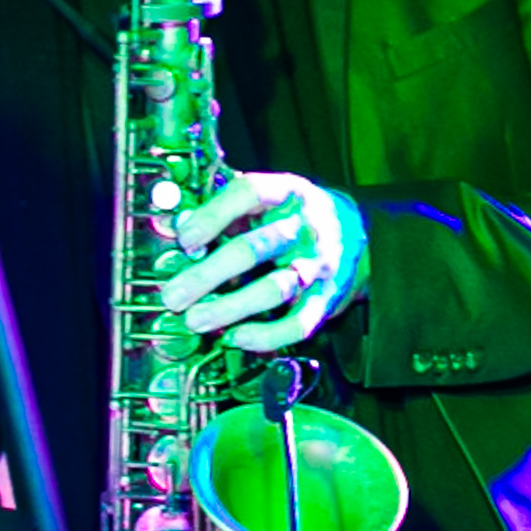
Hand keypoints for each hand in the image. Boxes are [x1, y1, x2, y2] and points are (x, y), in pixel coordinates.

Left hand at [165, 171, 369, 351]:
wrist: (356, 234)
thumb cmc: (294, 216)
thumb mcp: (267, 200)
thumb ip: (225, 210)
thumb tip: (181, 225)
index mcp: (288, 193)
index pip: (249, 194)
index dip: (212, 216)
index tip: (184, 239)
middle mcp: (305, 228)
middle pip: (254, 249)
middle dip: (208, 274)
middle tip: (174, 294)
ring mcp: (318, 265)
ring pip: (274, 289)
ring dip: (229, 308)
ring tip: (195, 319)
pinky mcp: (326, 298)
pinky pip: (298, 323)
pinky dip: (266, 334)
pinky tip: (236, 337)